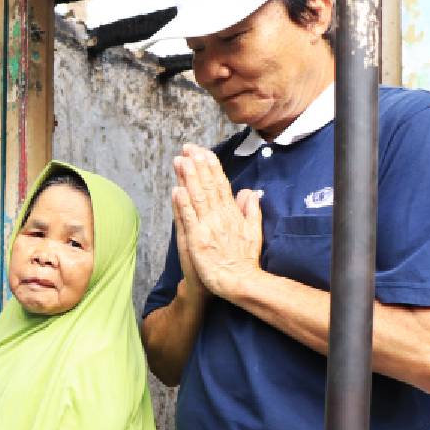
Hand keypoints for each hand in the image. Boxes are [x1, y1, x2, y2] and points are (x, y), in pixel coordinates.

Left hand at [172, 144, 263, 301]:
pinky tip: (176, 190)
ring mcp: (208, 227)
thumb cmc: (243, 260)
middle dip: (198, 165)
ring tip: (181, 161)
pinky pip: (189, 218)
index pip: (220, 184)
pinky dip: (182, 204)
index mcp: (232, 213)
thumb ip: (251, 210)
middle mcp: (220, 216)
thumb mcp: (254, 231)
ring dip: (189, 178)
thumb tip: (249, 192)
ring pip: (197, 197)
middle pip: (208, 186)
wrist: (238, 282)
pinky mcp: (197, 240)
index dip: (211, 167)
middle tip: (188, 148)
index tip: (203, 151)